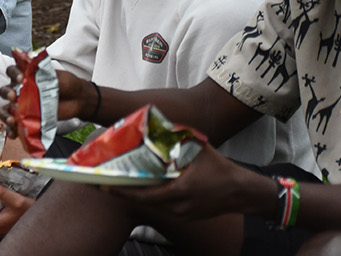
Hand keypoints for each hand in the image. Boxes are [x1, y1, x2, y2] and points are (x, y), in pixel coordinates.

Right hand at [0, 58, 93, 137]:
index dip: (13, 73)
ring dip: (5, 114)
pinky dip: (11, 130)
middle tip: (13, 97)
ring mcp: (22, 105)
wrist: (77, 99)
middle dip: (7, 93)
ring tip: (11, 119)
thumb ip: (45, 76)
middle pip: (5, 90)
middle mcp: (20, 89)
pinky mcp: (27, 119)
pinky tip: (14, 134)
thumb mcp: (57, 76)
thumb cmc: (66, 84)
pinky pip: (15, 125)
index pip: (12, 71)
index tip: (20, 78)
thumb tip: (35, 77)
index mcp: (26, 75)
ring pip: (5, 109)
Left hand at [98, 141, 264, 221]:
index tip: (102, 184)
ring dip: (133, 194)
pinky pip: (161, 207)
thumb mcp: (199, 150)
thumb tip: (159, 124)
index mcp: (178, 191)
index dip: (120, 190)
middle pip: (141, 201)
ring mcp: (180, 213)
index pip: (142, 194)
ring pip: (150, 205)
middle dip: (119, 192)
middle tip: (99, 182)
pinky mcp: (184, 215)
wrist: (242, 192)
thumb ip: (179, 138)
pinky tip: (139, 187)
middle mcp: (176, 207)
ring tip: (114, 183)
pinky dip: (148, 197)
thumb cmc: (221, 169)